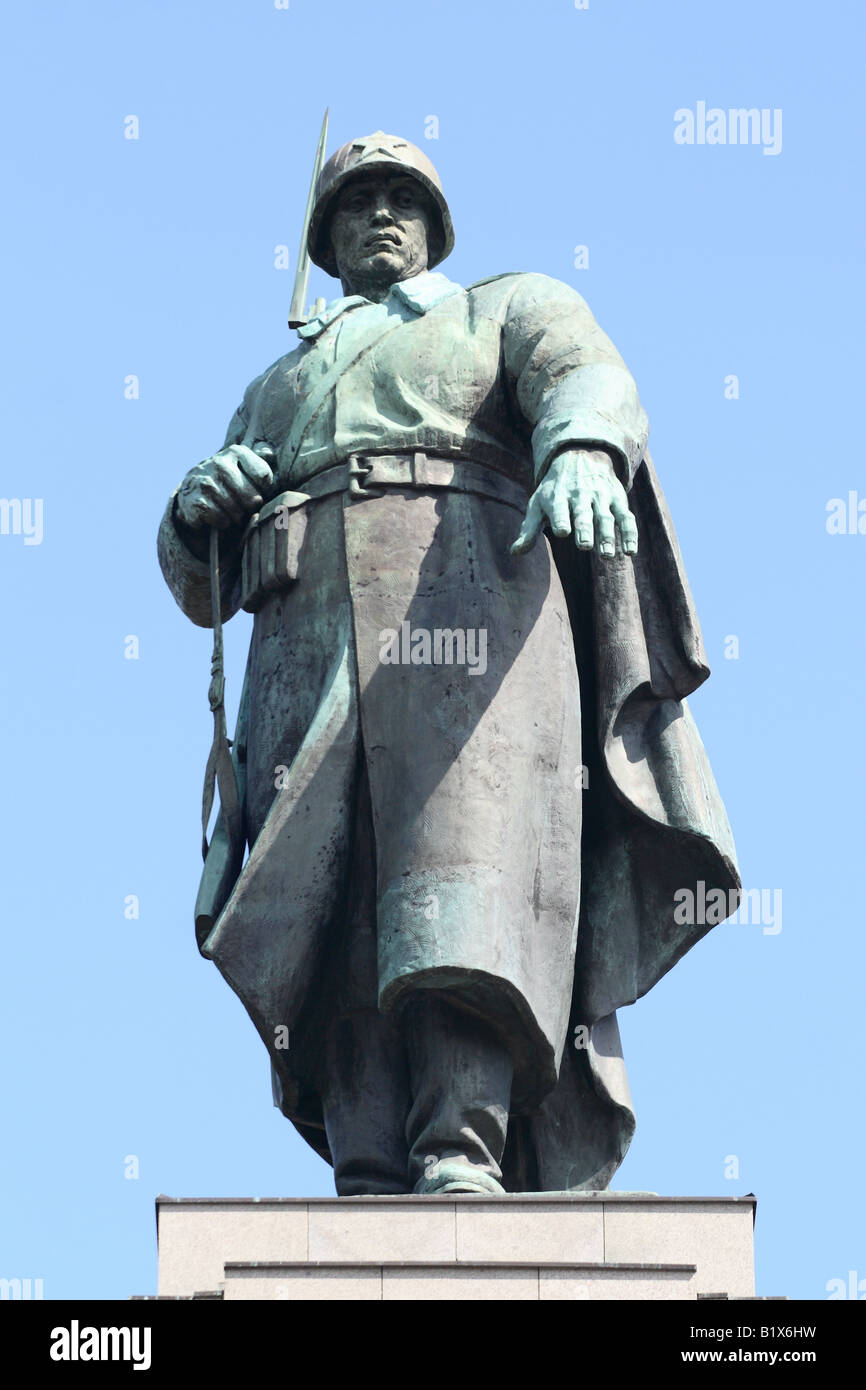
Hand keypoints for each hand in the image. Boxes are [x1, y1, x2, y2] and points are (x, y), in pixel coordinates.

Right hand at [176, 443, 275, 530]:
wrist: (193, 492)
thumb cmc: (228, 483)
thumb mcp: (244, 468)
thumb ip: (261, 462)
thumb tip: (269, 453)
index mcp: (236, 452)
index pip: (263, 476)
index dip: (265, 491)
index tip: (257, 491)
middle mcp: (219, 463)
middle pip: (252, 498)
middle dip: (251, 508)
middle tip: (246, 508)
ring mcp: (205, 481)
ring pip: (236, 510)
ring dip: (237, 517)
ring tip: (232, 513)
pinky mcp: (194, 500)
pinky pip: (220, 518)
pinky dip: (222, 522)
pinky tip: (219, 516)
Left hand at [510, 448, 637, 557]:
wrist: (580, 456)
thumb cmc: (554, 489)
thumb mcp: (538, 504)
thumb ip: (528, 530)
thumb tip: (515, 553)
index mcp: (558, 497)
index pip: (559, 509)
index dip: (560, 519)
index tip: (561, 531)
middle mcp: (580, 495)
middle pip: (583, 514)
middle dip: (584, 529)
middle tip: (585, 546)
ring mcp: (601, 497)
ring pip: (606, 517)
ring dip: (607, 536)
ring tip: (607, 555)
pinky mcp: (618, 500)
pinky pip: (626, 517)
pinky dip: (630, 534)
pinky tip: (630, 552)